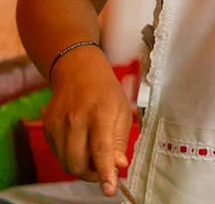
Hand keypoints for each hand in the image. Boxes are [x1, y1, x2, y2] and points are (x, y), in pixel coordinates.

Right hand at [43, 46, 132, 195]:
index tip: (110, 189)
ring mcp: (58, 123)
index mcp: (100, 112)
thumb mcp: (122, 111)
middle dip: (92, 173)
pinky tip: (80, 143)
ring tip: (93, 153)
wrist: (78, 71)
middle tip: (104, 168)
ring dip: (81, 166)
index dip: (105, 172)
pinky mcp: (47, 127)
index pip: (101, 148)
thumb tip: (119, 166)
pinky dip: (70, 155)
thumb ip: (120, 141)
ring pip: (66, 162)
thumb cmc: (105, 91)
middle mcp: (76, 119)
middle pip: (78, 163)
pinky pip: (57, 153)